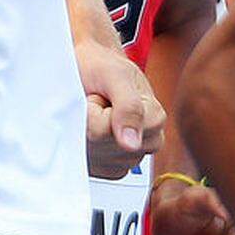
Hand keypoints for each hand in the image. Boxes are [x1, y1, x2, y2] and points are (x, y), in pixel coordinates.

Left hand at [77, 41, 164, 177]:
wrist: (90, 65)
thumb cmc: (103, 67)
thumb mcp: (115, 76)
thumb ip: (128, 106)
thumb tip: (131, 145)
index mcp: (154, 120)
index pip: (104, 131)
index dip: (93, 109)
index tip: (99, 95)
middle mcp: (147, 144)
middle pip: (99, 146)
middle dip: (88, 121)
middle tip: (95, 102)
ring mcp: (128, 159)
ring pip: (93, 156)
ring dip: (83, 132)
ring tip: (92, 113)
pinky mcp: (110, 169)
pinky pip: (90, 167)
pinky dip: (81, 147)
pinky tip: (87, 130)